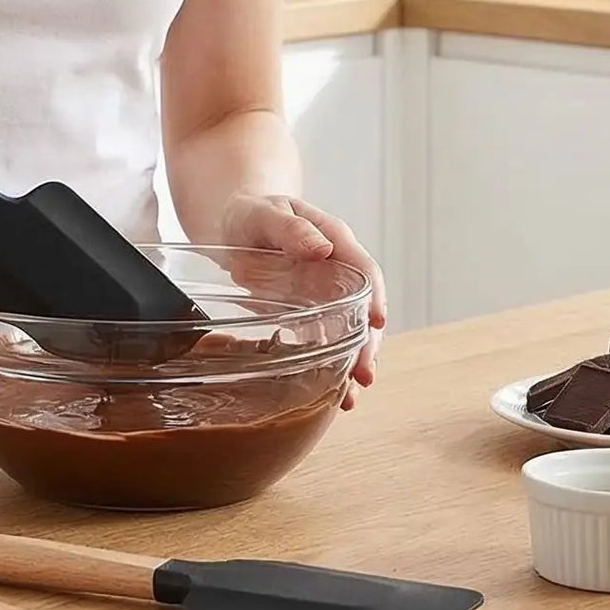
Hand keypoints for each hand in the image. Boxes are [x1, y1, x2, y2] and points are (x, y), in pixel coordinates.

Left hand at [217, 191, 385, 408]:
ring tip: (351, 396)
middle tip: (364, 373)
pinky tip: (332, 396)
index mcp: (334, 241)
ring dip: (353, 364)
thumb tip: (322, 249)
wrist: (233, 226)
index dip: (374, 297)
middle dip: (366, 344)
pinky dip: (330, 368)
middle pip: (362, 311)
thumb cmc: (252, 214)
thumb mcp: (266, 213)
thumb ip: (293, 229)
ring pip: (348, 333)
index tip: (376, 322)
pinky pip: (325, 343)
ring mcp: (325, 297)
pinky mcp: (308, 317)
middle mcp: (336, 273)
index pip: (364, 270)